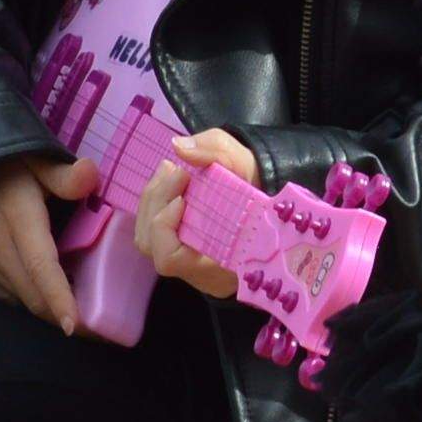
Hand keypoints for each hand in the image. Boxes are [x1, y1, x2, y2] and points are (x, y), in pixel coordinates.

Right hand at [0, 151, 81, 326]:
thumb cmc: (5, 170)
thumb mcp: (35, 160)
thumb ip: (64, 175)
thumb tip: (91, 173)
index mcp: (18, 219)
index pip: (39, 265)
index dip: (58, 297)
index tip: (72, 325)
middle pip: (35, 296)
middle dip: (65, 317)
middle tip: (100, 328)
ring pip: (22, 301)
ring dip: (49, 309)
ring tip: (79, 307)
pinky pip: (8, 298)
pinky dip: (30, 299)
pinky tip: (49, 292)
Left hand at [134, 128, 257, 300]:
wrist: (272, 206)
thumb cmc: (263, 189)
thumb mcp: (246, 163)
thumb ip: (214, 151)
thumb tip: (178, 147)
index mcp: (221, 266)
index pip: (171, 259)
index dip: (165, 227)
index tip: (182, 197)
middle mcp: (201, 274)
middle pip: (153, 246)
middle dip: (156, 203)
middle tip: (174, 170)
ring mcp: (189, 267)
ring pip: (148, 240)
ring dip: (153, 201)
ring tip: (169, 170)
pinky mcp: (182, 251)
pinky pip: (156, 232)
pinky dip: (157, 203)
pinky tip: (169, 179)